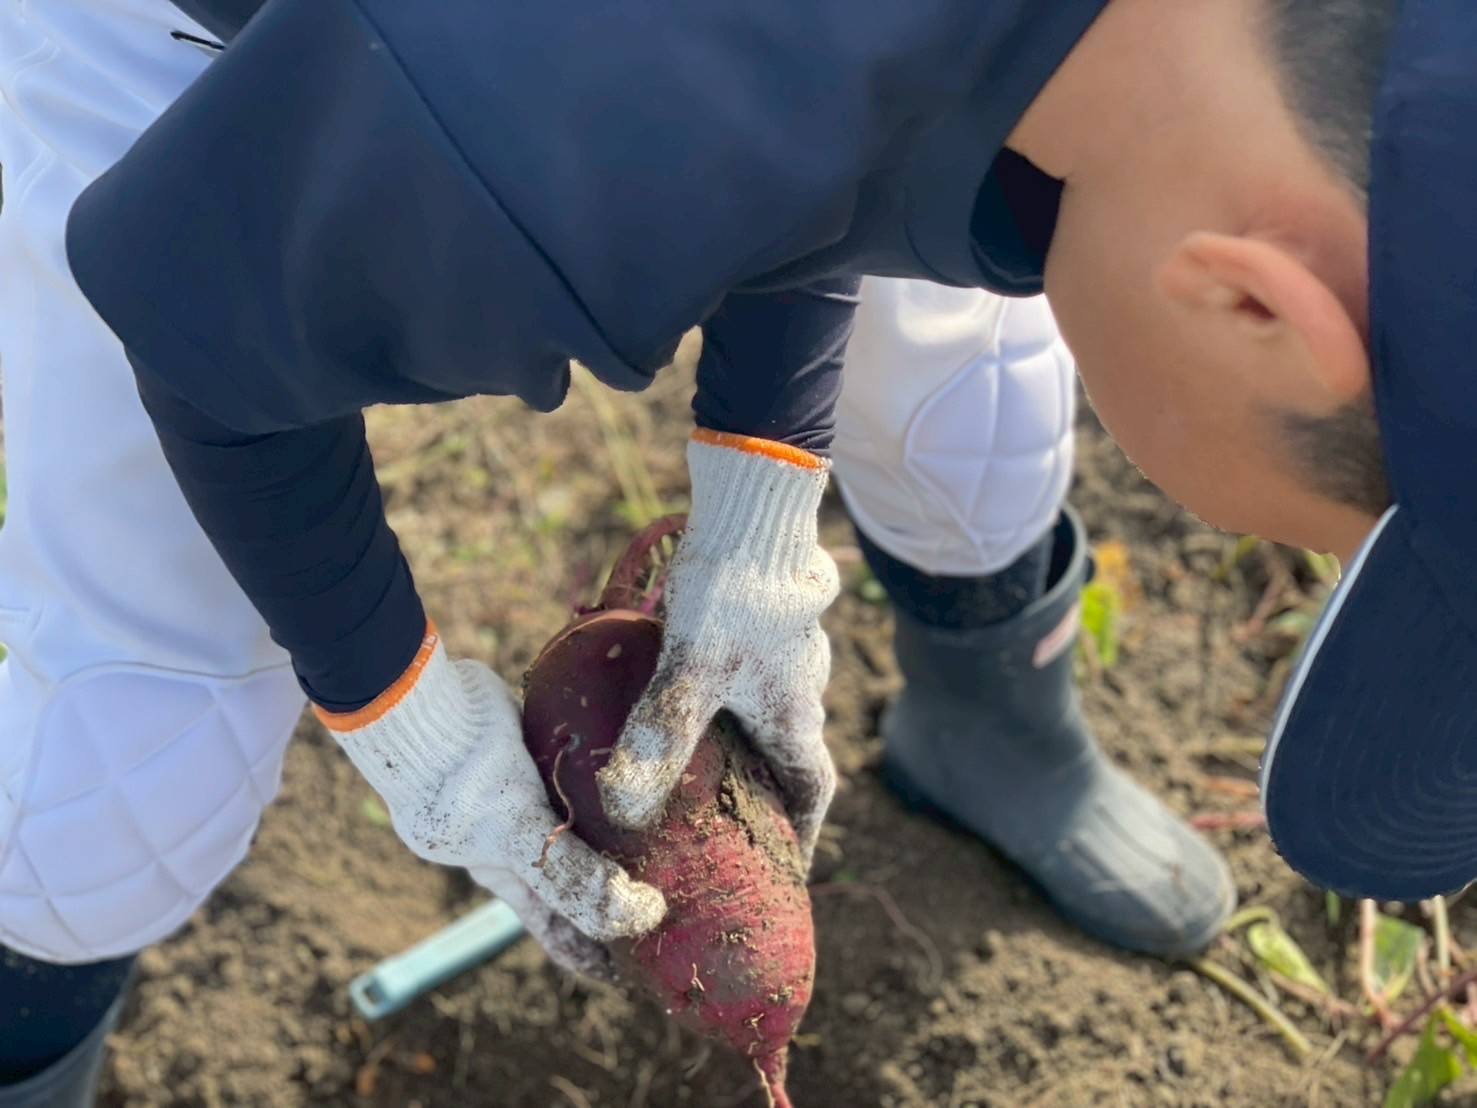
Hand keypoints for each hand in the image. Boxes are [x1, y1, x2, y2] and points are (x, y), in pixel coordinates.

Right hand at [316, 624, 665, 977]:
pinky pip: (577, 781)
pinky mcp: (537, 757)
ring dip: (616, 841)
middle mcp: (519, 844)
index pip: (561, 932)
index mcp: (512, 879)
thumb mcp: (520, 837)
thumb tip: (636, 917)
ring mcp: (527, 800)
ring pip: (580, 832)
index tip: (638, 977)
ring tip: (667, 846)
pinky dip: (607, 788)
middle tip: (670, 909)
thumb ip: (571, 878)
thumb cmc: (466, 789)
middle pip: (574, 883)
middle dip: (614, 901)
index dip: (595, 956)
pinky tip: (643, 783)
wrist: (431, 712)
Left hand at [597, 430, 839, 864]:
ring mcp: (788, 646)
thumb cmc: (734, 589)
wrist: (758, 503)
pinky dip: (728, 694)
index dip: (800, 833)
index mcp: (795, 712)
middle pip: (790, 752)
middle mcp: (801, 684)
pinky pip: (752, 670)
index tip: (784, 866)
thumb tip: (625, 806)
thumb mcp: (690, 668)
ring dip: (744, 739)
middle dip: (764, 791)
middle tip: (726, 820)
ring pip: (769, 708)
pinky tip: (685, 685)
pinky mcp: (765, 614)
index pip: (812, 789)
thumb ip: (659, 736)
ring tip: (697, 759)